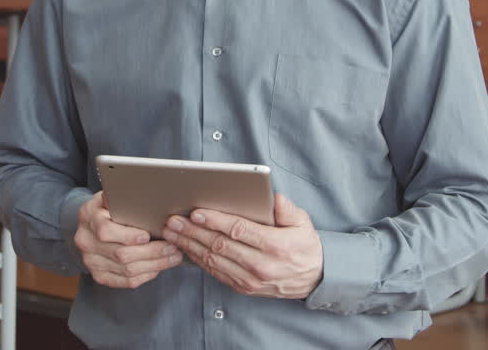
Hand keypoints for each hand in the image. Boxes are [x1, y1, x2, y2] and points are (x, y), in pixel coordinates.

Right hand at [74, 191, 182, 288]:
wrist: (92, 224)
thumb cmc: (108, 208)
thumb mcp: (110, 195)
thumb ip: (121, 196)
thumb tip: (137, 192)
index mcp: (88, 217)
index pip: (105, 231)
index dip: (128, 236)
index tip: (148, 235)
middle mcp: (85, 241)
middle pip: (120, 254)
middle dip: (151, 252)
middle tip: (173, 247)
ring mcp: (91, 261)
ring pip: (126, 270)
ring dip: (154, 265)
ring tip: (173, 257)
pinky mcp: (100, 275)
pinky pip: (126, 281)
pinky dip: (146, 275)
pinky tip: (159, 267)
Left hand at [162, 193, 323, 298]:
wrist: (315, 279)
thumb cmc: (305, 246)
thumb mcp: (303, 222)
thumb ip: (288, 210)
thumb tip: (274, 198)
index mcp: (275, 245)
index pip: (238, 230)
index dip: (214, 221)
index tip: (196, 212)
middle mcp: (261, 265)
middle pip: (220, 245)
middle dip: (193, 232)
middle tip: (174, 221)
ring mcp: (251, 280)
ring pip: (214, 260)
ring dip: (190, 246)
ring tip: (172, 233)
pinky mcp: (244, 288)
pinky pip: (216, 273)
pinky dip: (198, 260)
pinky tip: (186, 248)